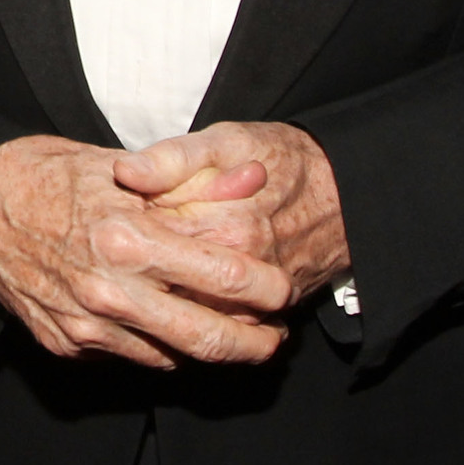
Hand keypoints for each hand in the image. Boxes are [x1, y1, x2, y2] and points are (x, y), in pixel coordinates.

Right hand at [0, 135, 292, 369]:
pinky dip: (159, 345)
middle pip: (209, 337)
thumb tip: (254, 180)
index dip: (267, 286)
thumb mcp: (116, 167)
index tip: (281, 286)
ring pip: (172, 356)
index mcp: (125, 239)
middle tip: (275, 334)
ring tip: (231, 332)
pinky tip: (166, 323)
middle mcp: (107, 291)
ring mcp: (84, 325)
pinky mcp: (65, 344)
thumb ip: (186, 185)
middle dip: (256, 341)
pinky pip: (131, 356)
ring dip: (209, 348)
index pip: (226, 276)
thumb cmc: (41, 171)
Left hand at [115, 122, 350, 302]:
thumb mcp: (226, 140)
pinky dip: (189, 309)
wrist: (344, 194)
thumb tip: (124, 171)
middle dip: (139, 261)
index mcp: (224, 226)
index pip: (148, 238)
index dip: (126, 222)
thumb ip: (172, 157)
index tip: (119, 209)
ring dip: (161, 290)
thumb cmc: (280, 159)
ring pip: (184, 309)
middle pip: (163, 278)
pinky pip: (213, 324)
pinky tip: (177, 286)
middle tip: (128, 240)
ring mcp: (254, 299)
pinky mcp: (262, 313)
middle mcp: (240, 272)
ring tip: (150, 262)